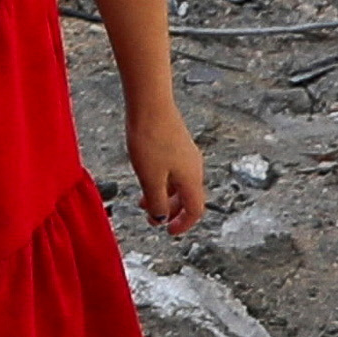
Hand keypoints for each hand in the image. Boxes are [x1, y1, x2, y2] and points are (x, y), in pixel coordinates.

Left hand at [127, 105, 208, 237]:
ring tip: (142, 201)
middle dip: (170, 211)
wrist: (150, 105)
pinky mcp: (176, 143)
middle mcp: (194, 167)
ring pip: (178, 184)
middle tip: (151, 218)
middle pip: (187, 198)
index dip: (183, 224)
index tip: (168, 232)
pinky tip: (144, 177)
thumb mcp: (150, 179)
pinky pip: (173, 170)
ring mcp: (186, 154)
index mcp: (192, 179)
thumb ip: (157, 203)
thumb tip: (160, 219)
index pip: (196, 210)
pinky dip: (161, 181)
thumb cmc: (150, 140)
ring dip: (163, 196)